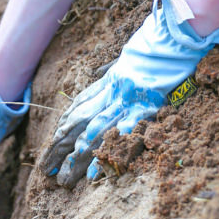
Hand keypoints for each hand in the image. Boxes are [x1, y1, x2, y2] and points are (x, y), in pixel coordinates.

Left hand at [42, 0, 218, 186]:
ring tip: (65, 180)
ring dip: (76, 159)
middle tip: (46, 171)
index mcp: (108, 83)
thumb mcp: (128, 60)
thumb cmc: (154, 51)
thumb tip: (99, 73)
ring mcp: (125, 102)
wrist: (173, 38)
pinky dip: (105, 154)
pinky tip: (93, 173)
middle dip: (59, 150)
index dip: (63, 129)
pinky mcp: (142, 110)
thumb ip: (112, 71)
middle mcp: (111, 94)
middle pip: (78, 125)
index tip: (51, 146)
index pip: (78, 108)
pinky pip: (119, 136)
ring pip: (93, 133)